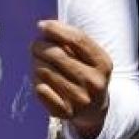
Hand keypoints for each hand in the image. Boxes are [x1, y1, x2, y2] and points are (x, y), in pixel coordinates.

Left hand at [32, 20, 111, 138]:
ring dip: (36, 63)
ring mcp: (81, 100)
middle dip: (39, 45)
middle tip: (35, 46)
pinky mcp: (66, 113)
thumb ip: (70, 39)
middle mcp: (95, 82)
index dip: (55, 29)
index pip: (77, 39)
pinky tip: (43, 81)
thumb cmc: (84, 72)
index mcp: (103, 63)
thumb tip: (44, 27)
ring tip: (40, 63)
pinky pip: (40, 89)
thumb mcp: (87, 55)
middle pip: (55, 54)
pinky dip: (36, 81)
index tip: (41, 25)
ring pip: (43, 70)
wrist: (94, 110)